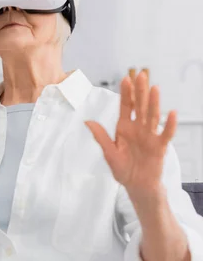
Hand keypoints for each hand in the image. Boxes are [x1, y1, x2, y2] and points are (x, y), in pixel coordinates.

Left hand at [85, 71, 176, 196]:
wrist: (136, 185)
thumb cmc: (123, 169)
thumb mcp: (109, 152)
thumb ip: (101, 136)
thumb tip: (87, 121)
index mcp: (125, 127)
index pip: (126, 106)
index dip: (126, 93)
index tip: (126, 78)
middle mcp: (138, 128)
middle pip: (140, 106)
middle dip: (140, 91)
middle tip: (141, 75)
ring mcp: (150, 136)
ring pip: (152, 116)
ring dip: (154, 102)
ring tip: (154, 88)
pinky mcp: (159, 147)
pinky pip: (165, 134)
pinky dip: (169, 124)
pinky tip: (172, 113)